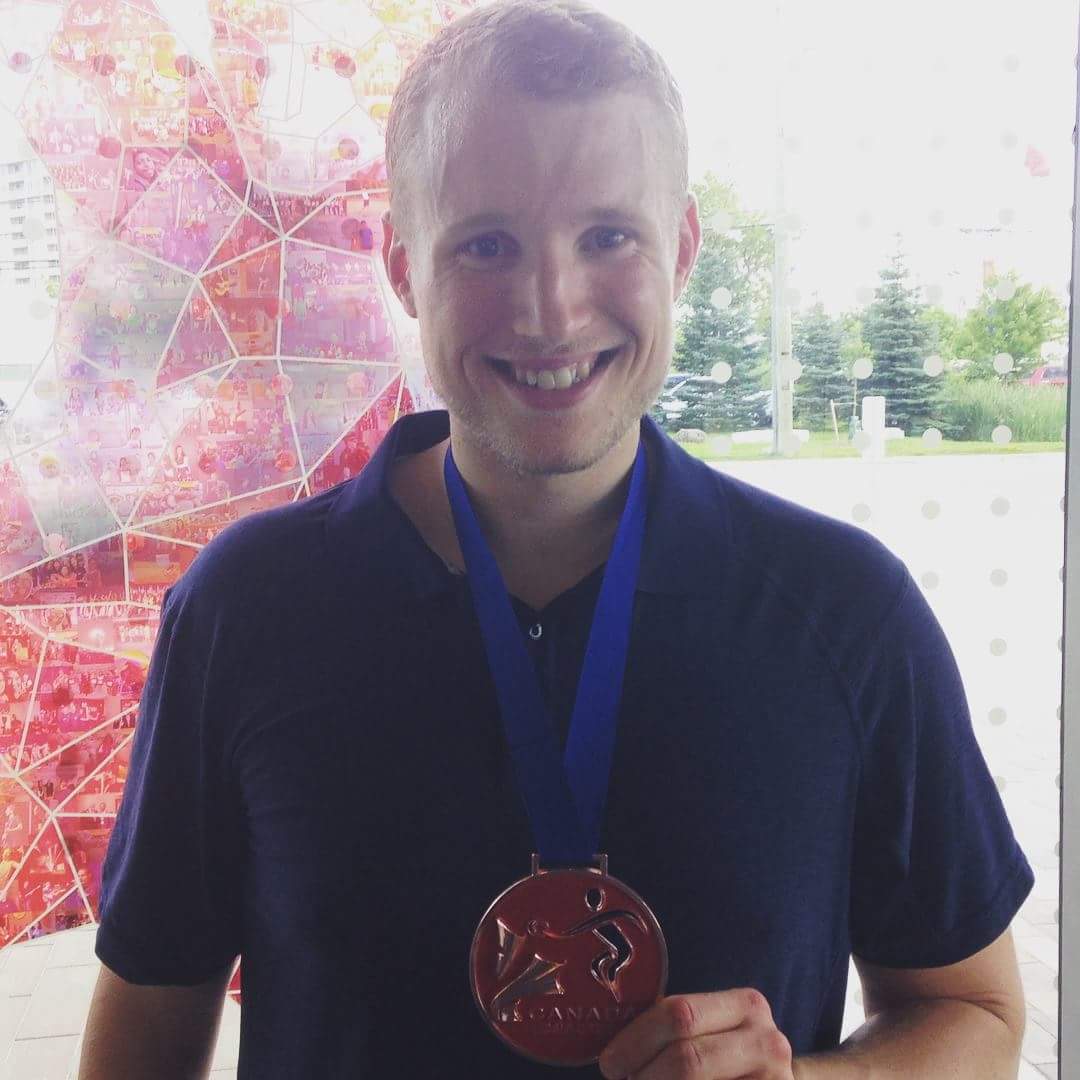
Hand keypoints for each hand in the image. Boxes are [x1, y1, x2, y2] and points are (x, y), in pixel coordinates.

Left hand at [598, 989, 794, 1079]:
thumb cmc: (728, 1058)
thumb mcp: (713, 1031)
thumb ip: (675, 1028)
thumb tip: (610, 1048)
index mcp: (746, 1006)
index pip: (679, 1014)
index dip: (636, 1040)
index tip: (609, 1062)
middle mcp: (767, 1042)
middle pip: (686, 1059)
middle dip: (643, 1076)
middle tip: (623, 1079)